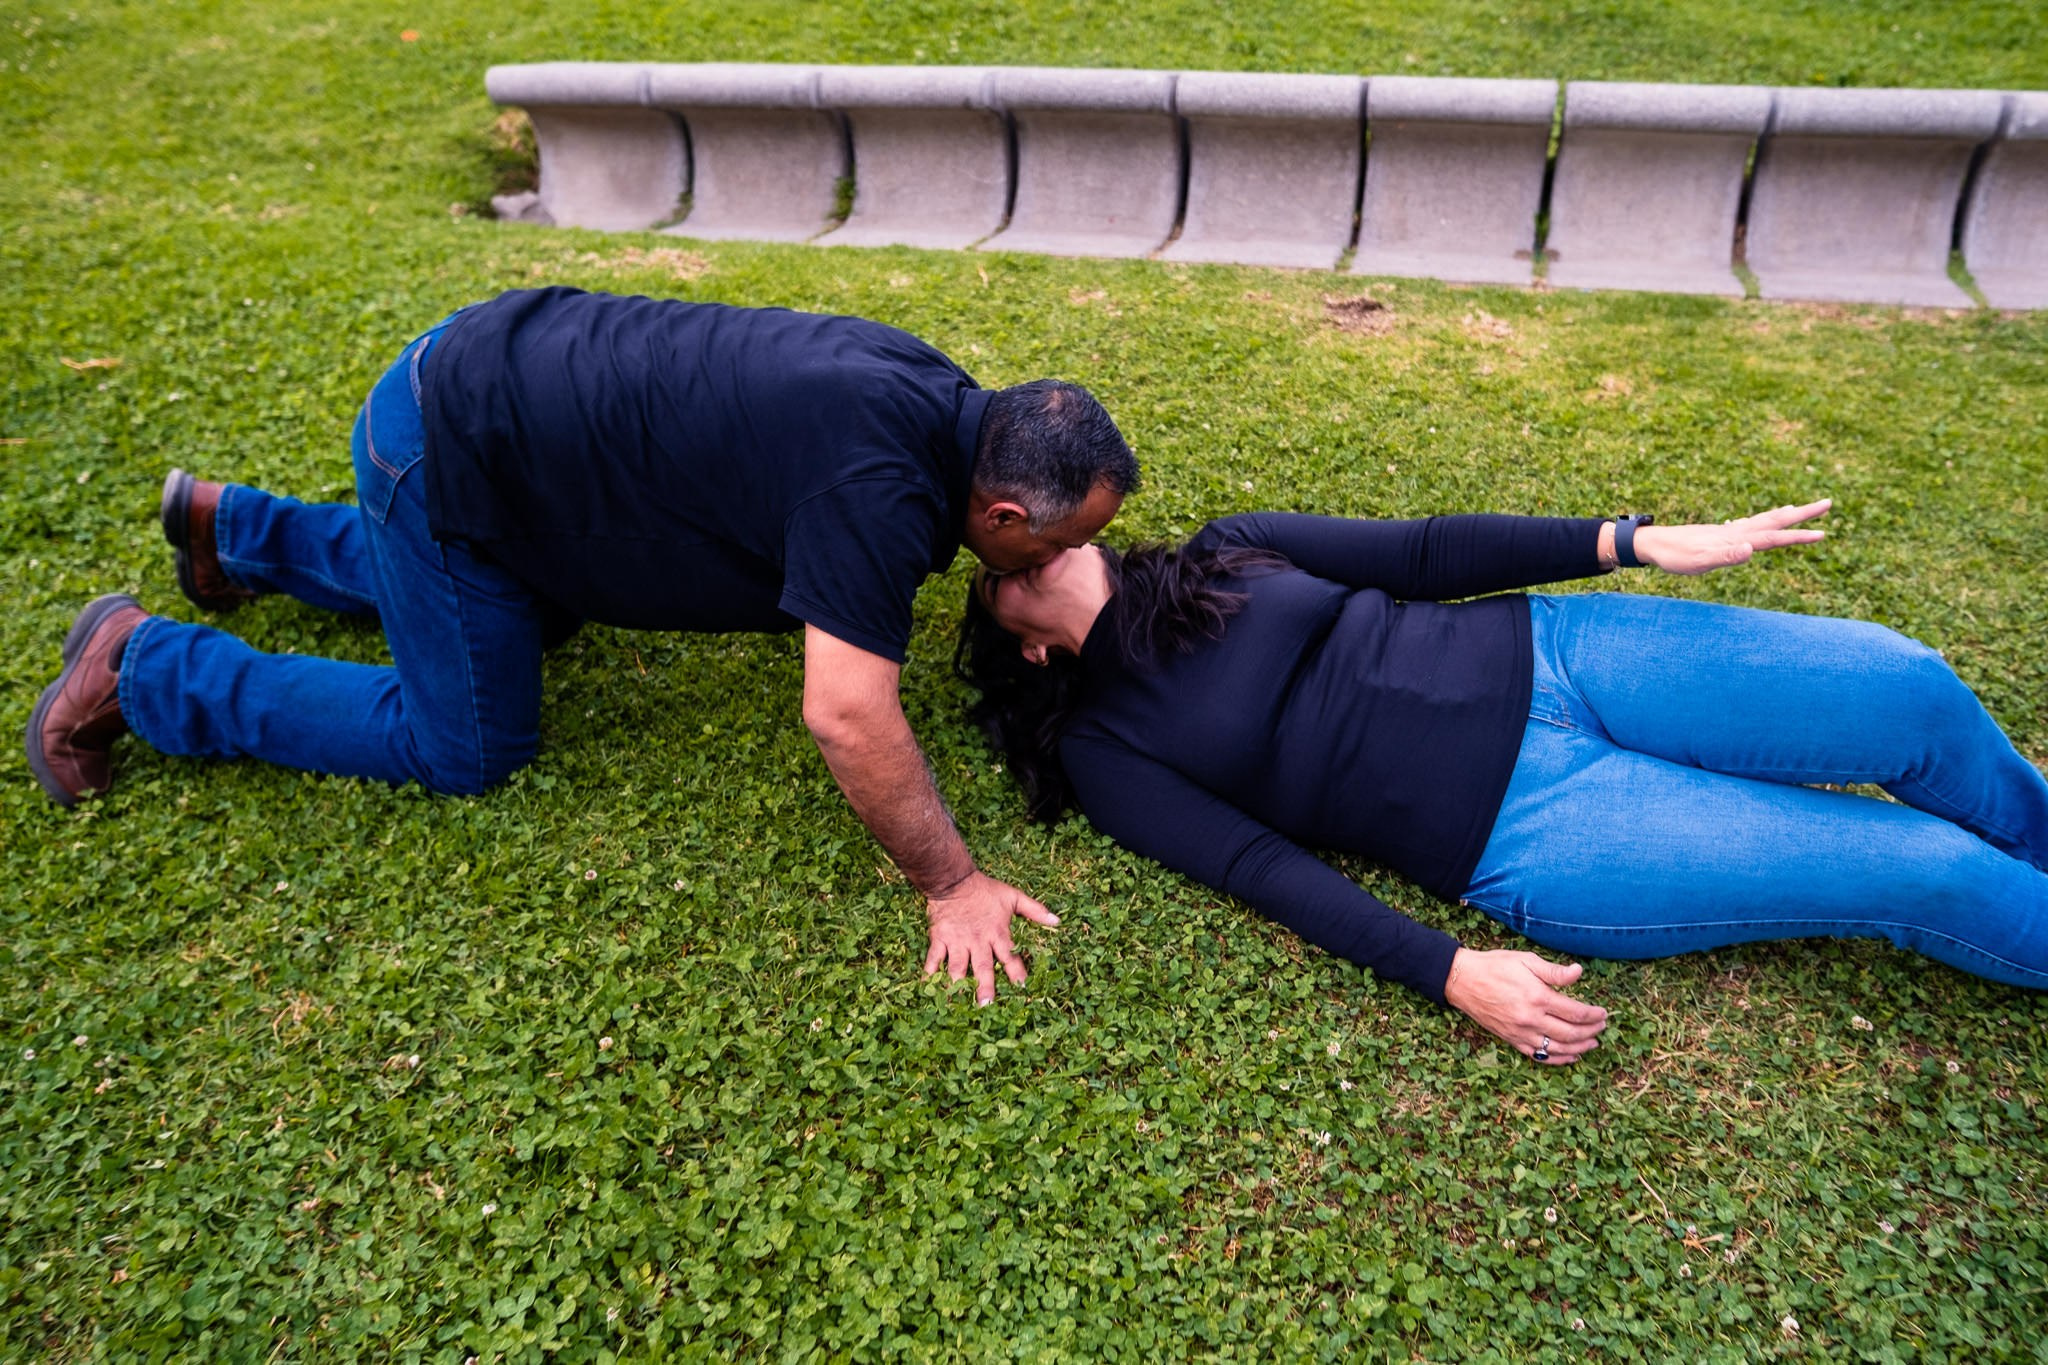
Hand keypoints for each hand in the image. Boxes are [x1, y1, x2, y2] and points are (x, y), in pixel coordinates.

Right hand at [923, 870, 1059, 1004]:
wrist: (954, 880)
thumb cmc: (985, 890)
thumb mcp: (1013, 897)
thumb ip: (1035, 910)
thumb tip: (1057, 921)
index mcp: (997, 933)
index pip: (1010, 957)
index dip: (1017, 973)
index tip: (1022, 988)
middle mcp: (978, 941)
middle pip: (983, 967)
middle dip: (985, 987)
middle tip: (986, 1005)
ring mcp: (957, 941)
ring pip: (958, 967)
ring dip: (957, 986)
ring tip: (957, 1003)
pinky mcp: (939, 939)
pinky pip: (934, 959)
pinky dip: (930, 973)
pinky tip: (928, 988)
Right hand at [1442, 947, 1608, 1064]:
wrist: (1463, 980)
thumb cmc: (1495, 966)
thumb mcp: (1526, 960)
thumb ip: (1554, 971)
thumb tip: (1579, 972)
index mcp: (1538, 997)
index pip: (1576, 1012)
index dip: (1594, 1015)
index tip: (1603, 1013)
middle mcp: (1531, 1019)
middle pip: (1571, 1033)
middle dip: (1591, 1031)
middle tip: (1602, 1027)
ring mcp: (1521, 1032)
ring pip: (1558, 1048)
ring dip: (1579, 1047)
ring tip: (1592, 1043)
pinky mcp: (1512, 1039)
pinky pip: (1539, 1056)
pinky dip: (1557, 1059)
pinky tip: (1570, 1056)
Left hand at [1634, 498, 1830, 575]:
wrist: (1652, 543)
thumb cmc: (1674, 556)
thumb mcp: (1699, 561)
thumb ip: (1725, 556)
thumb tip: (1750, 549)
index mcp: (1737, 538)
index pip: (1774, 537)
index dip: (1798, 537)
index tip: (1823, 533)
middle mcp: (1736, 531)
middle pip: (1775, 521)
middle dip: (1803, 514)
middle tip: (1828, 502)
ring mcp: (1728, 531)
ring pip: (1763, 521)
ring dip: (1783, 516)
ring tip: (1798, 509)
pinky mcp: (1718, 534)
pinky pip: (1747, 525)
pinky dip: (1760, 522)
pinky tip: (1756, 526)